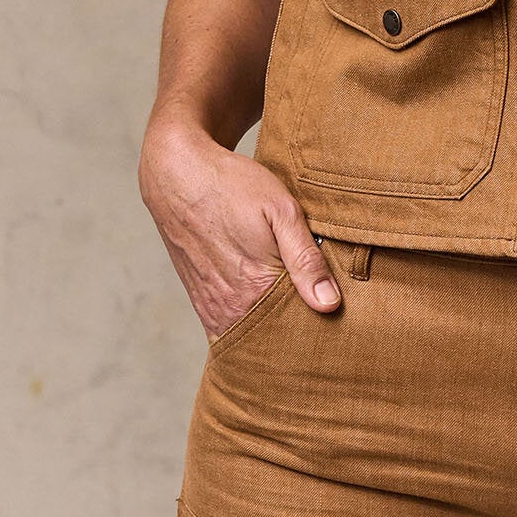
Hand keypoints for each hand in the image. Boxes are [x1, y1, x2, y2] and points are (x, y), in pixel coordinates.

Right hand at [139, 115, 341, 339]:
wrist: (178, 175)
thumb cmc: (233, 187)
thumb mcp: (281, 211)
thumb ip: (305, 259)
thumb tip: (328, 304)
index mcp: (255, 288)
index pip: (297, 329)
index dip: (319, 328)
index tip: (338, 324)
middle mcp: (229, 307)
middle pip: (273, 341)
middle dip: (297, 336)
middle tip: (321, 328)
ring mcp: (211, 307)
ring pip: (250, 339)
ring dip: (273, 334)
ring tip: (297, 322)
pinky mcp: (200, 301)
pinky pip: (228, 331)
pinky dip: (250, 329)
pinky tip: (267, 317)